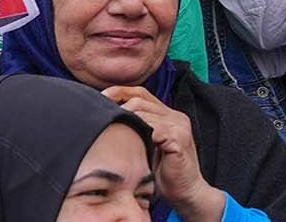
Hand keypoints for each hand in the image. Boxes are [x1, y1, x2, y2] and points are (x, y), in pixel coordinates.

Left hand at [104, 87, 226, 220]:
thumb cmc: (163, 174)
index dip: (119, 92)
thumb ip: (137, 132)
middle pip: (140, 99)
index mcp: (168, 115)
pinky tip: (130, 144)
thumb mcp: (146, 147)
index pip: (141, 93)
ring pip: (144, 112)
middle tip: (101, 119)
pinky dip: (141, 134)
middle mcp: (175, 116)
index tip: (100, 99)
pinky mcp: (180, 138)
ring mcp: (179, 125)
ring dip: (126, 122)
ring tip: (112, 133)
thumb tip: (108, 123)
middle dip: (118, 107)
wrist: (186, 193)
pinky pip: (155, 129)